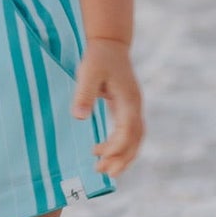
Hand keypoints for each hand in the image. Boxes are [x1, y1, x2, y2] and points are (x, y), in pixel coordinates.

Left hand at [73, 38, 142, 176]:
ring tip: (104, 170)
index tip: (99, 155)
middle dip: (122, 158)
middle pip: (136, 140)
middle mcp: (135, 106)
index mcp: (129, 100)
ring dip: (123, 156)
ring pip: (136, 139)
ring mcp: (134, 107)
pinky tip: (105, 152)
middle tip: (103, 172)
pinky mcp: (128, 108)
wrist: (110, 44)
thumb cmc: (98, 57)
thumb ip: (84, 94)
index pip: (129, 131)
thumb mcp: (88, 72)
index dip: (117, 147)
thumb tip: (79, 117)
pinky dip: (121, 146)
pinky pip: (130, 133)